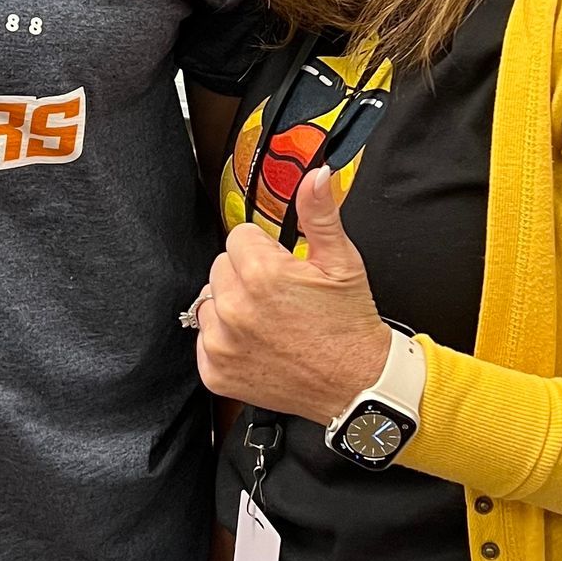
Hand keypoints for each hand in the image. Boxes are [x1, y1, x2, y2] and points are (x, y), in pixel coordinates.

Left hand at [195, 168, 391, 427]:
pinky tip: (258, 345)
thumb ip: (320, 214)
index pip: (240, 238)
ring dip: (233, 307)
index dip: (266, 251)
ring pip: (210, 301)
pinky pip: (206, 339)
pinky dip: (226, 341)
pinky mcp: (215, 371)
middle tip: (280, 297)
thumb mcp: (341, 262)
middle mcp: (235, 307)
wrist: (356, 384)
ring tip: (270, 321)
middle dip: (247, 275)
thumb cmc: (349, 325)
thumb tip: (317, 176)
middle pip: (222, 267)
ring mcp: (222, 342)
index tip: (284, 269)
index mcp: (261, 273)